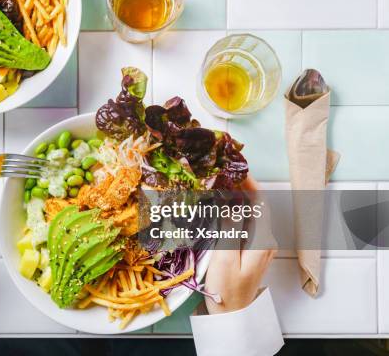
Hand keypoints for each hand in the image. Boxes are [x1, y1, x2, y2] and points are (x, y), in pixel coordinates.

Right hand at [204, 177, 276, 313]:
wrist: (232, 315)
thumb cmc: (227, 291)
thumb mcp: (225, 258)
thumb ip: (230, 229)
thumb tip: (231, 203)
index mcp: (263, 241)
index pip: (260, 203)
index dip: (250, 184)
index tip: (236, 170)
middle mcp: (266, 240)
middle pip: (256, 206)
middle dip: (241, 187)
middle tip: (221, 175)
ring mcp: (260, 246)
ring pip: (251, 214)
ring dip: (237, 198)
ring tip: (219, 185)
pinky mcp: (252, 250)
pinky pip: (246, 224)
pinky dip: (235, 211)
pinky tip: (221, 207)